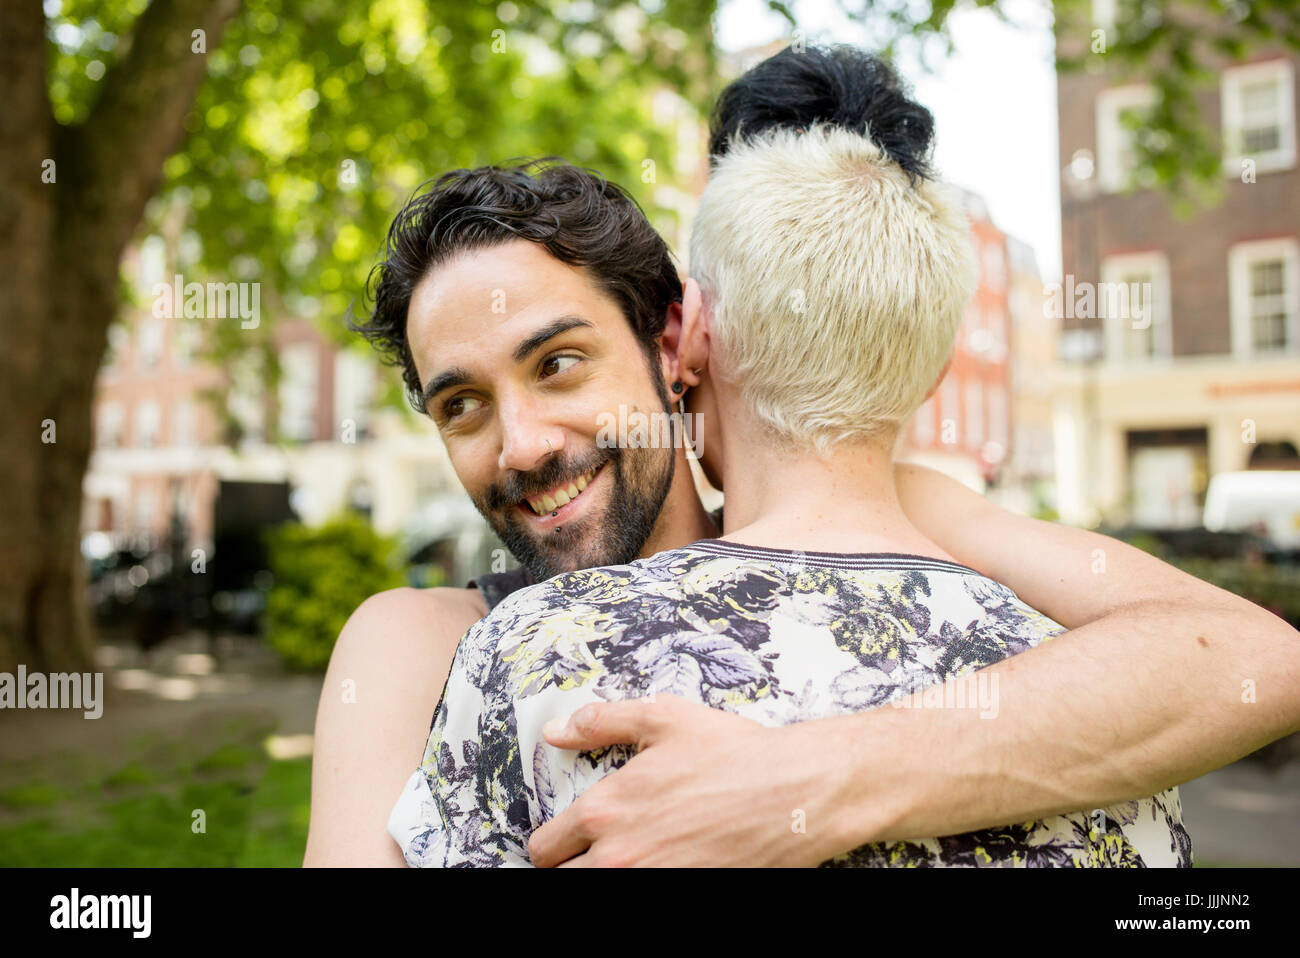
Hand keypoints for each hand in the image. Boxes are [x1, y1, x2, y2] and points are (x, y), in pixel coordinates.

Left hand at [527, 694, 851, 866]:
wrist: (795, 793)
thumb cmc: (735, 755)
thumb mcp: (663, 720)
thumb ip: (602, 722)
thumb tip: (557, 731)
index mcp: (604, 811)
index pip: (545, 848)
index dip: (553, 843)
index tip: (567, 841)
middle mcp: (619, 857)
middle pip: (562, 882)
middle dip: (573, 868)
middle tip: (593, 856)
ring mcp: (652, 883)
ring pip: (595, 895)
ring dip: (604, 878)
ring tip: (630, 861)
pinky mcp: (681, 897)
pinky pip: (644, 909)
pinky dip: (647, 885)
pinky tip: (665, 868)